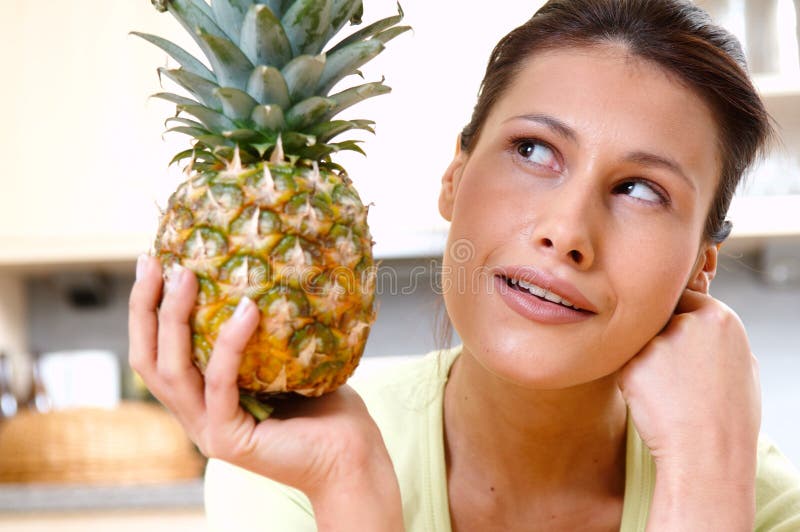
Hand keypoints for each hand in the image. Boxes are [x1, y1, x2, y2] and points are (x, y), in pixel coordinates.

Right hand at [128, 254, 402, 529]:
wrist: (351, 458)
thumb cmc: (324, 407)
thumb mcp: (281, 361)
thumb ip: (259, 331)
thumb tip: (257, 273)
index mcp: (201, 399)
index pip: (156, 353)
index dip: (146, 310)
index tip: (152, 261)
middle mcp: (195, 417)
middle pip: (148, 361)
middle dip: (144, 308)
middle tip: (154, 261)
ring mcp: (207, 431)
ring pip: (172, 372)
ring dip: (174, 319)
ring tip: (188, 276)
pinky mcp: (229, 440)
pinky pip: (220, 384)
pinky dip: (229, 344)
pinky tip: (247, 309)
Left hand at [616, 288, 760, 529]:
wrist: (707, 455)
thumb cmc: (728, 418)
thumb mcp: (742, 364)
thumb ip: (717, 335)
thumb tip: (699, 318)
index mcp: (720, 318)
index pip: (686, 298)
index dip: (678, 320)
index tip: (679, 341)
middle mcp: (688, 323)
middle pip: (657, 317)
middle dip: (659, 337)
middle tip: (672, 373)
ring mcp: (657, 343)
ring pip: (639, 342)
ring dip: (646, 361)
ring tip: (669, 393)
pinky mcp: (631, 364)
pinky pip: (626, 365)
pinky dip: (634, 381)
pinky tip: (655, 402)